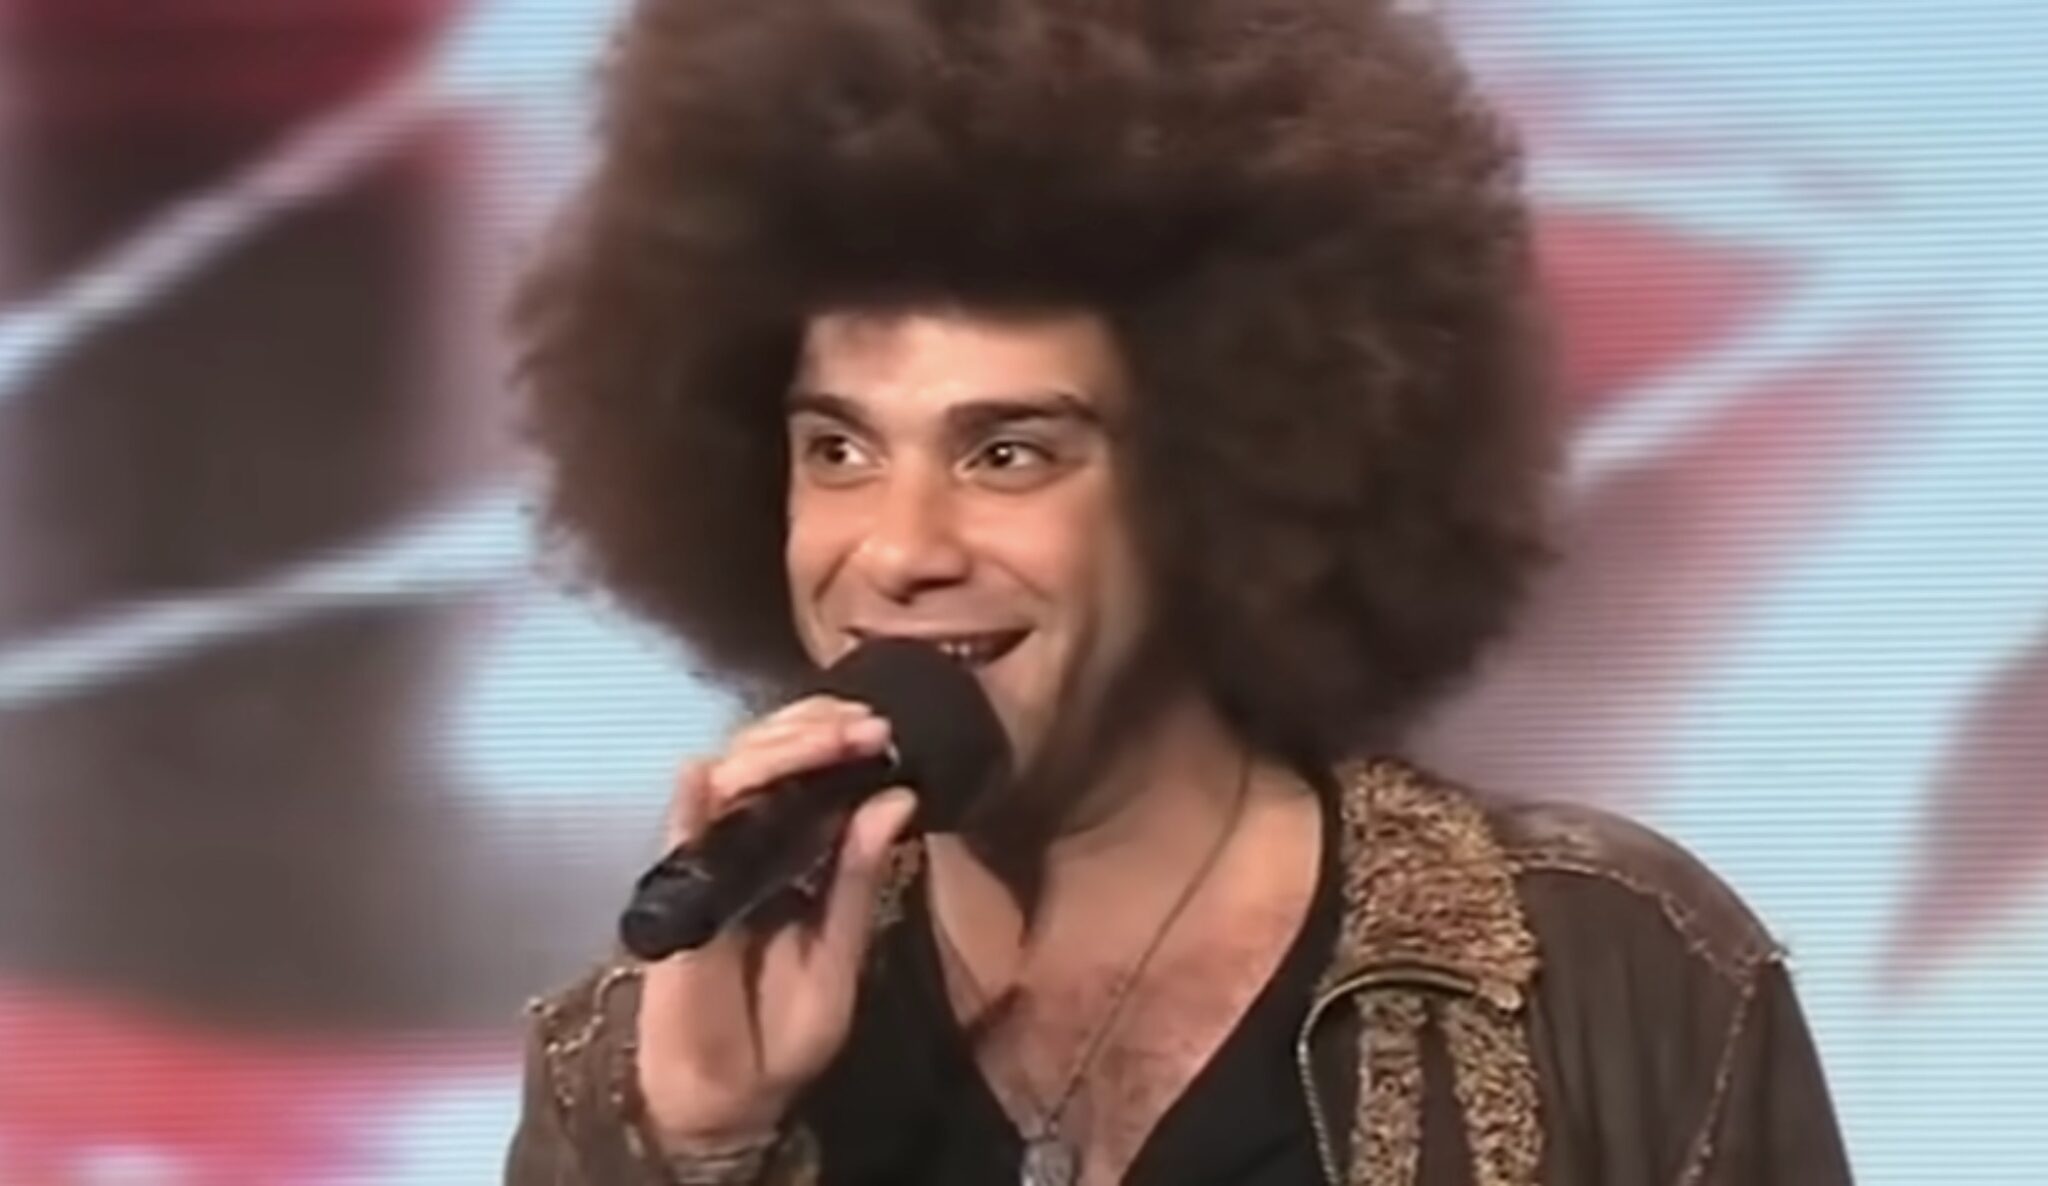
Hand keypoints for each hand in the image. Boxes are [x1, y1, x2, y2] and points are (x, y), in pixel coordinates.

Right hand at [634, 696, 917, 1150]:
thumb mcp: (841, 956)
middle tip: (863, 725)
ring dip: (773, 750)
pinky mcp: (670, 899)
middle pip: (767, 757)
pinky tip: (706, 774)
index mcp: (796, 853)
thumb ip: (859, 879)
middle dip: (812, 730)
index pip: (809, 772)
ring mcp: (706, 864)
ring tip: (823, 737)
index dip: (838, 739)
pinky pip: (677, 838)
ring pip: (728, 779)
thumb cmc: (786, 1031)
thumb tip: (898, 798)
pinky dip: (690, 804)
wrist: (728, 1099)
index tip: (883, 730)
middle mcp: (749, 845)